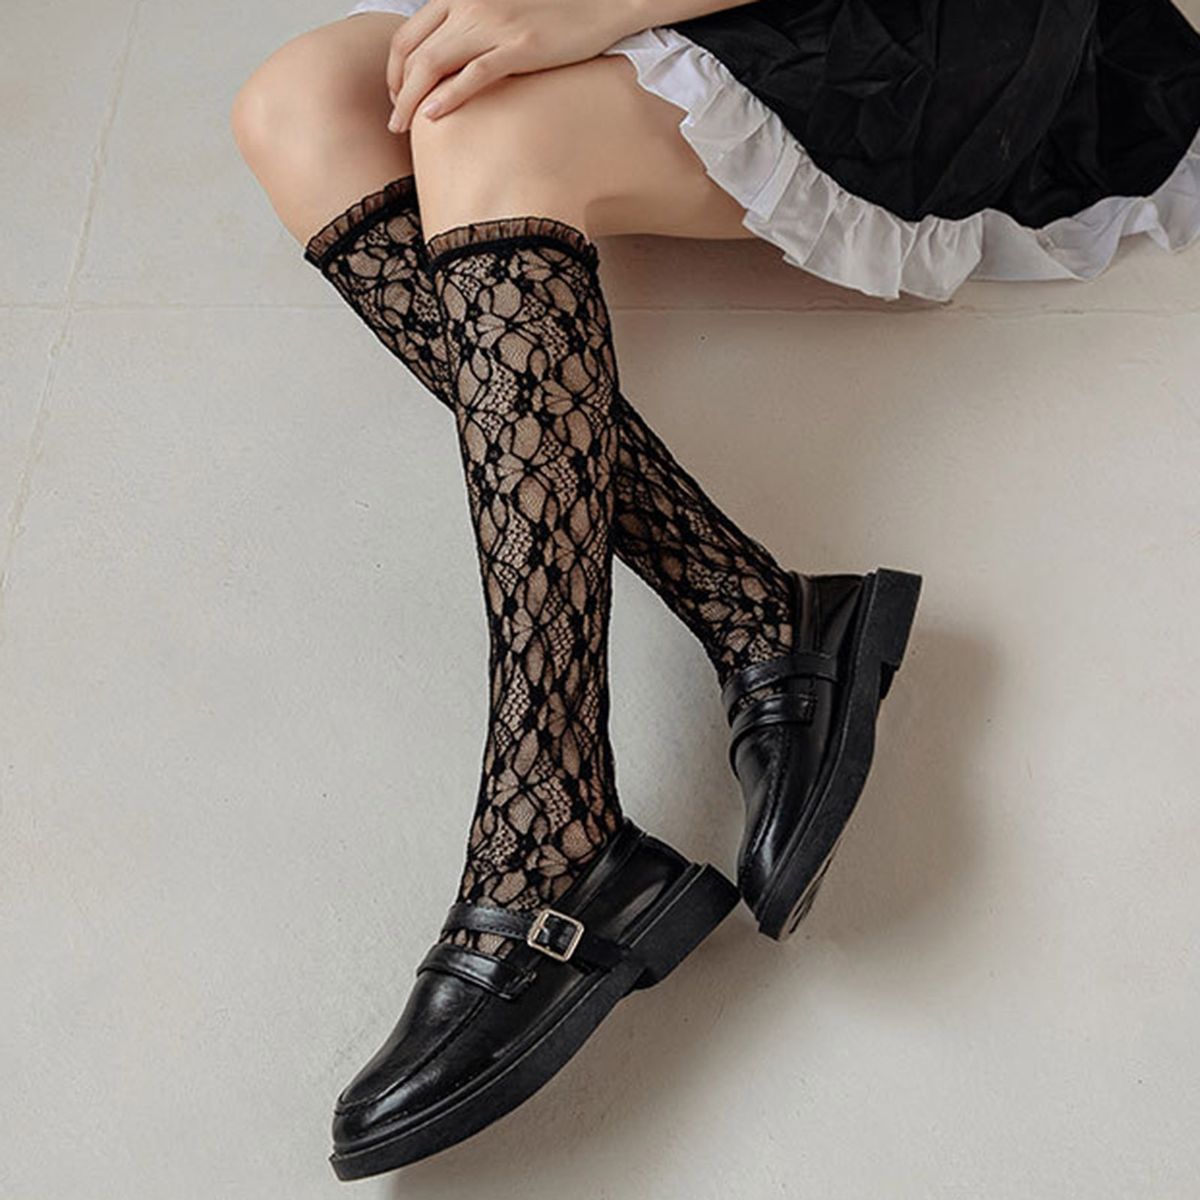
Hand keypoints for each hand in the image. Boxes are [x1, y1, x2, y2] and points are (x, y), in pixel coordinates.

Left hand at [385, 0, 639, 131]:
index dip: (394, 70)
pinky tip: (433, 117)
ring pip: (434, 64)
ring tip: (404, 127)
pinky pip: (473, 74)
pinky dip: (447, 97)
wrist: (599, 4)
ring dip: (411, 99)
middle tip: (395, 122)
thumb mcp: (498, 13)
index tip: (396, 97)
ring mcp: (494, 25)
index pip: (409, 35)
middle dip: (396, 91)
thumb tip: (448, 66)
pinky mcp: (520, 47)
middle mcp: (470, 6)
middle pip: (414, 52)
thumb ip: (469, 31)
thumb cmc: (550, 15)